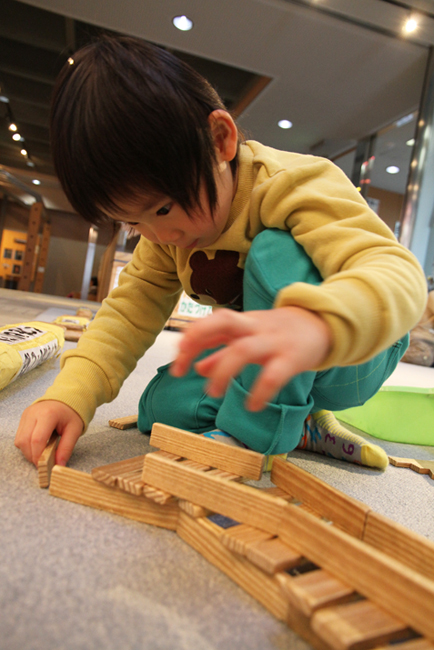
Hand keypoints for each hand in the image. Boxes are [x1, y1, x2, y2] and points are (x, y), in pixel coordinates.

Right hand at [15, 401, 83, 466]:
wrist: (66, 398)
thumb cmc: (71, 414)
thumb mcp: (74, 431)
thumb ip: (66, 448)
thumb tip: (59, 465)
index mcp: (48, 414)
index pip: (37, 440)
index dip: (38, 456)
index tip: (44, 465)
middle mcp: (33, 413)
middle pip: (25, 441)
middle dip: (32, 456)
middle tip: (42, 462)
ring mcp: (26, 415)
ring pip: (19, 440)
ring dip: (28, 452)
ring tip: (41, 453)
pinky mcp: (23, 417)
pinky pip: (19, 436)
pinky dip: (26, 445)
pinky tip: (37, 445)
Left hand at [170, 306, 332, 410]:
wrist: (325, 323)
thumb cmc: (280, 333)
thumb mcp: (250, 337)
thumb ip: (222, 351)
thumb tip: (197, 368)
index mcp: (243, 322)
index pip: (211, 322)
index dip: (190, 337)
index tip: (175, 359)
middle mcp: (255, 327)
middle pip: (223, 321)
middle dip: (197, 341)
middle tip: (180, 370)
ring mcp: (274, 341)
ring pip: (243, 349)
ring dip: (222, 371)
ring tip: (212, 393)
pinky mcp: (293, 358)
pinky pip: (274, 374)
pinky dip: (260, 391)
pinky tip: (251, 406)